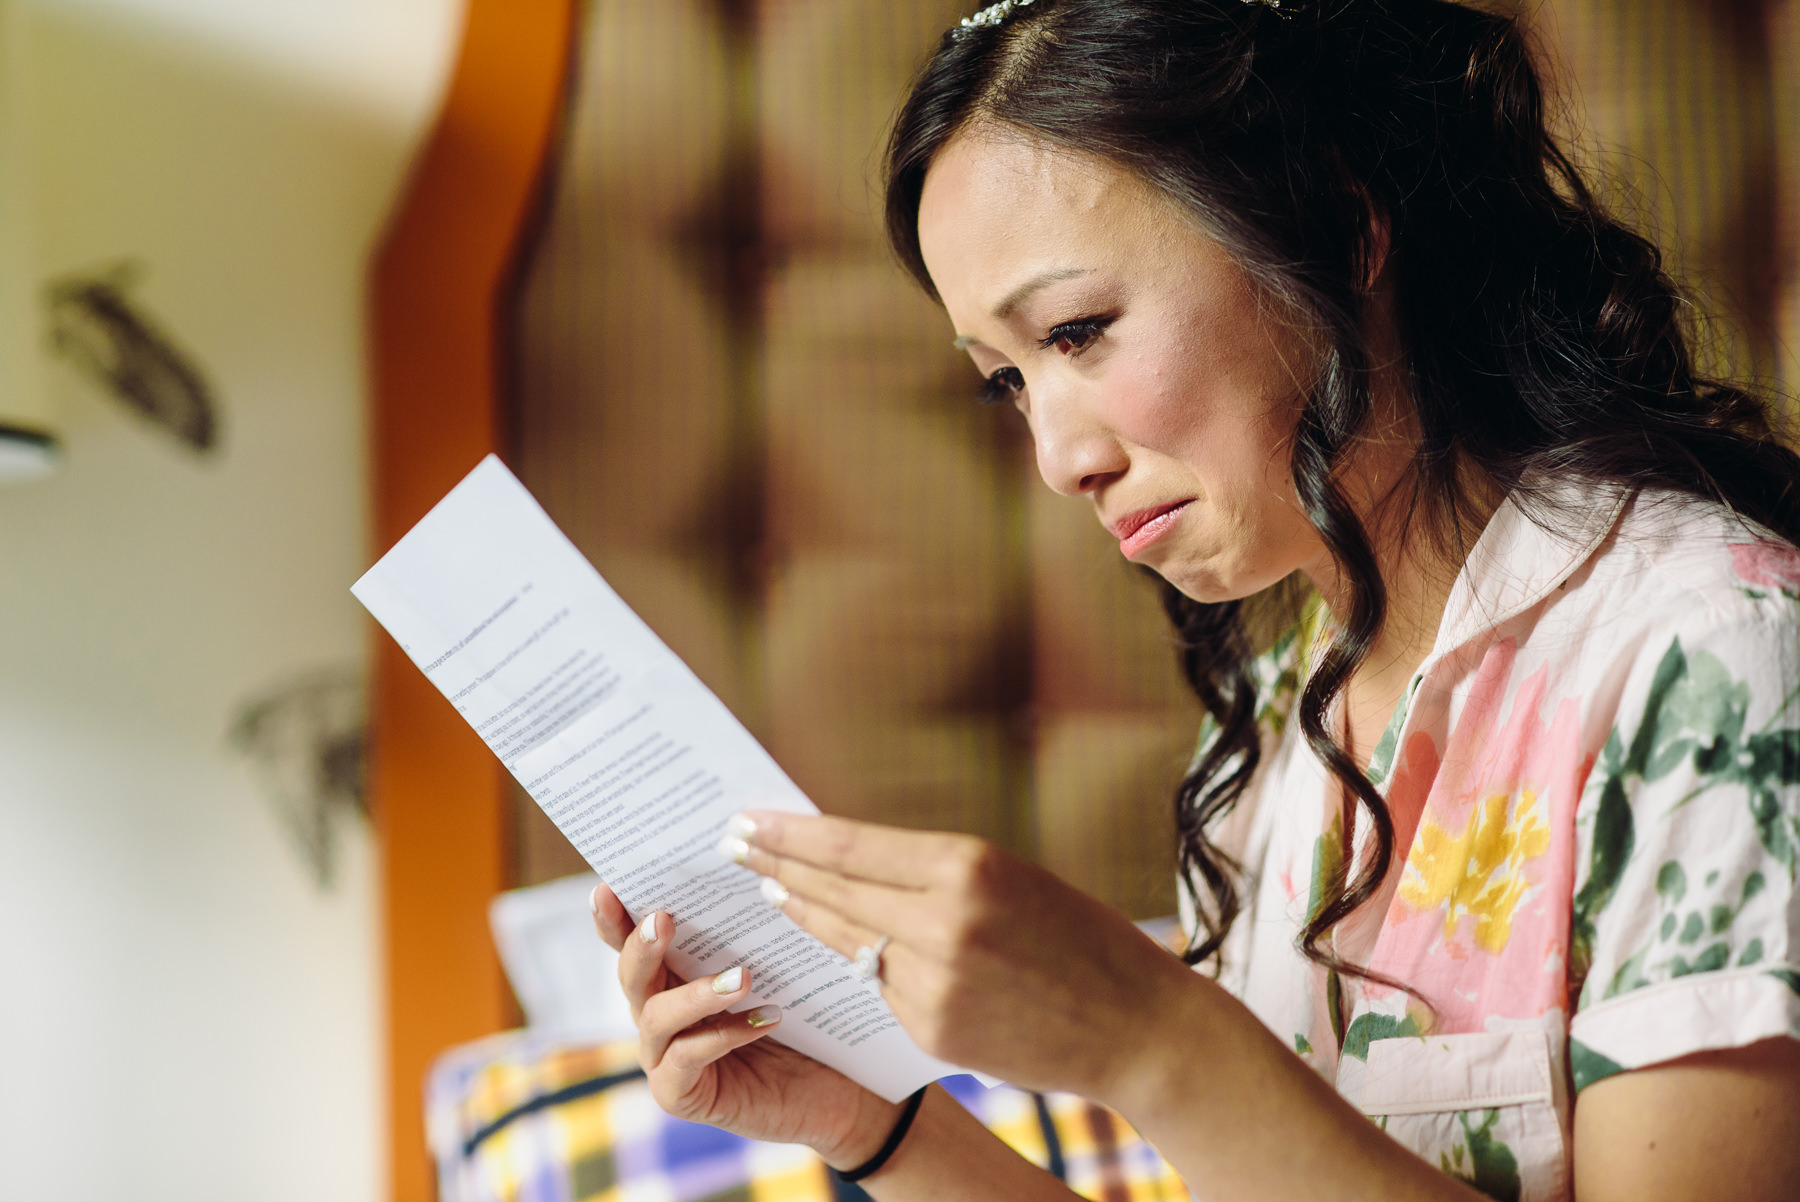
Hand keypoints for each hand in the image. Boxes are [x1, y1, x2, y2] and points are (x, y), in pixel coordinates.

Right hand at [589, 881, 901, 1168]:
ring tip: (742, 977)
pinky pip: (687, 1059)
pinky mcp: (679, 1093)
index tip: (607, 885)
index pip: (632, 939)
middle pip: (631, 973)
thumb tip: (755, 864)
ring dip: (696, 993)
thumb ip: (751, 927)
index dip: (614, 915)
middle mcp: (658, 1011)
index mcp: (672, 974)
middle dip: (642, 943)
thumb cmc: (805, 1017)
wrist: (833, 1087)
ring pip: (657, 1016)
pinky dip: (725, 1035)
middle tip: (664, 919)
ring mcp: (663, 1055)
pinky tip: (766, 1018)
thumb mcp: (778, 964)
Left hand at [728, 812, 1194, 1101]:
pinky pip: (882, 987)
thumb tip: (857, 858)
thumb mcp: (1012, 877)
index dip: (791, 834)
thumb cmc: (1080, 936)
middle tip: (735, 849)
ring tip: (771, 891)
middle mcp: (943, 921)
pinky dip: (864, 965)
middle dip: (777, 867)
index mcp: (968, 865)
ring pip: (849, 941)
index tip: (748, 822)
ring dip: (807, 915)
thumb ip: (937, 872)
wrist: (1135, 1024)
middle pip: (834, 890)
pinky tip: (844, 947)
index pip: (852, 845)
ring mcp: (934, 982)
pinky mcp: (932, 1029)